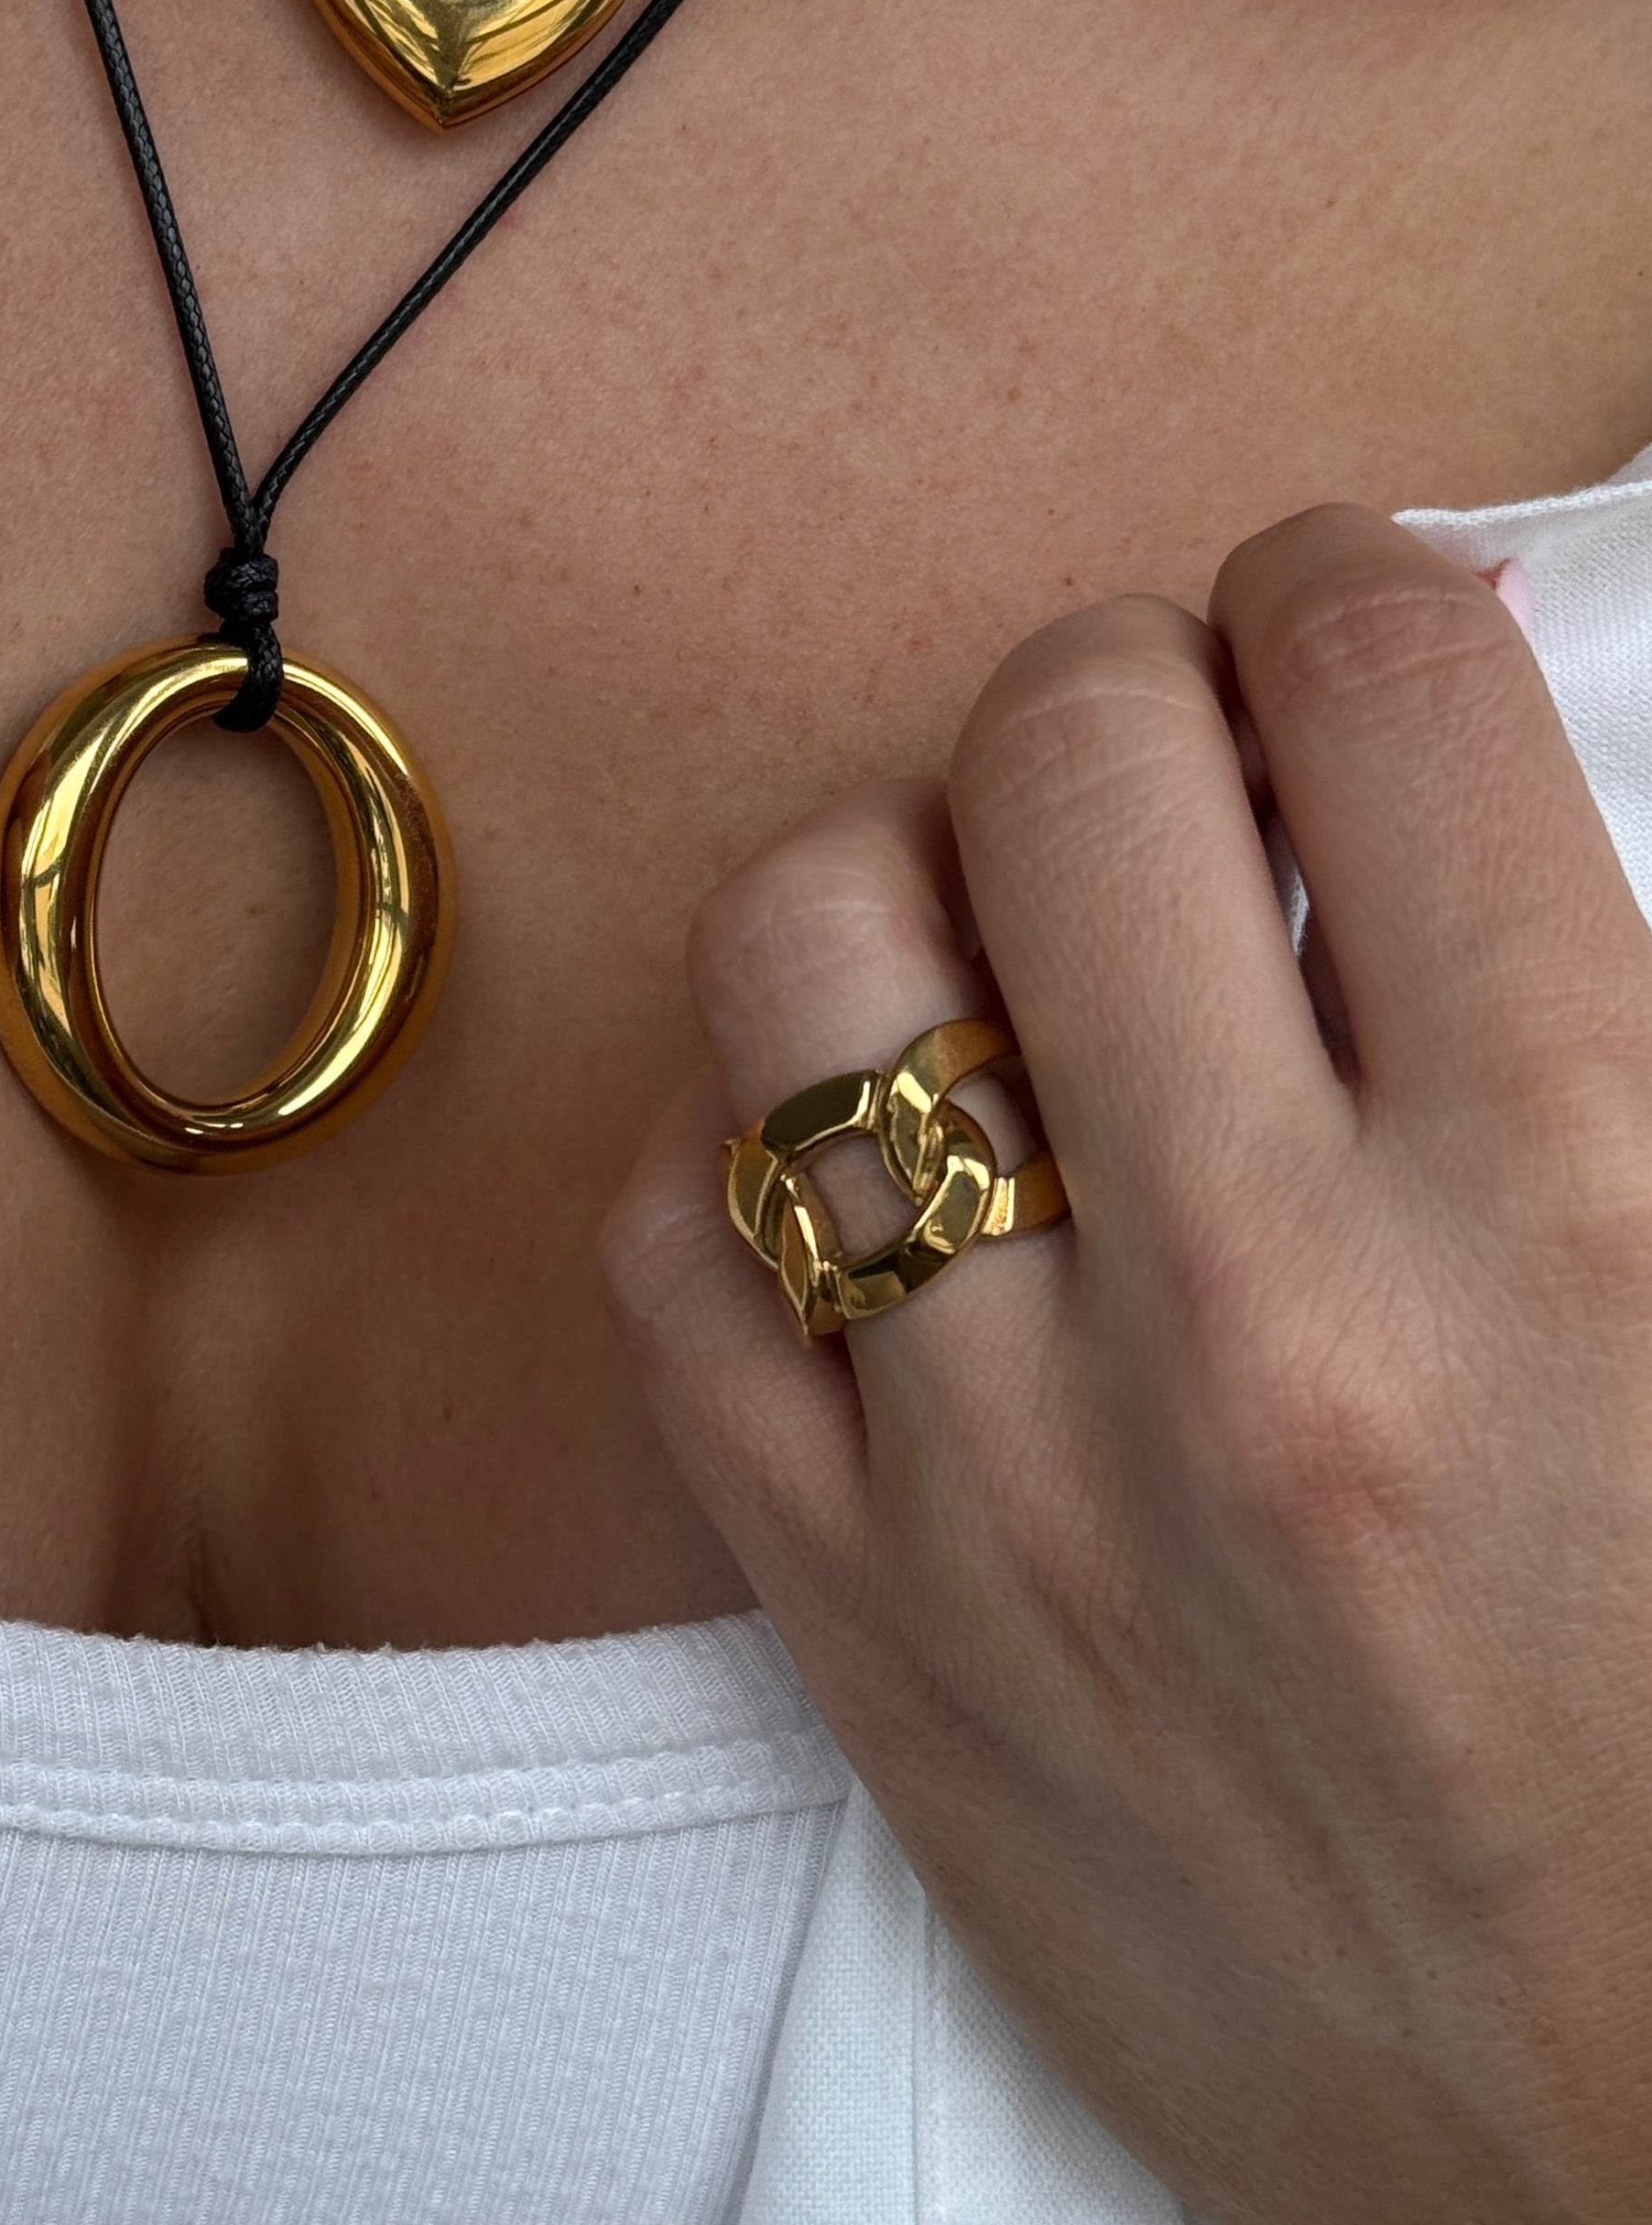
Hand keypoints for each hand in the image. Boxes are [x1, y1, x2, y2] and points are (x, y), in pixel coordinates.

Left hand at [604, 509, 1651, 2224]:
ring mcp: (1011, 1485)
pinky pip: (668, 1250)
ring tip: (1010, 932)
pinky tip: (876, 1162)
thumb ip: (1618, 1012)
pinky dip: (745, 1144)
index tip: (1353, 632)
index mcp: (1575, 1214)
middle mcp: (1264, 1327)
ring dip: (910, 865)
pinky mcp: (860, 1633)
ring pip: (802, 945)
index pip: (1375, 684)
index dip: (1357, 590)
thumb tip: (1462, 719)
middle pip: (1063, 751)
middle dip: (1135, 685)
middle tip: (1194, 767)